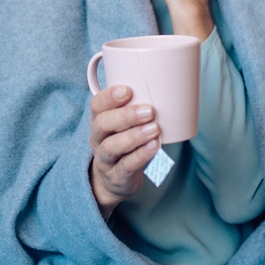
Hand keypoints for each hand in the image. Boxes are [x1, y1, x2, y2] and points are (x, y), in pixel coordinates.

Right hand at [89, 85, 158, 216]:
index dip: (109, 97)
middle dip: (126, 115)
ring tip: (154, 129)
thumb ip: (137, 106)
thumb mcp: (125, 123)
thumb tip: (167, 85)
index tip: (128, 90)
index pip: (96, 105)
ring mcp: (105, 158)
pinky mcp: (116, 176)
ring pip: (112, 146)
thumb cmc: (124, 141)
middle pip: (102, 124)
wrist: (115, 178)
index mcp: (99, 119)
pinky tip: (154, 146)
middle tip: (149, 111)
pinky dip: (141, 155)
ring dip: (134, 136)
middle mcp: (98, 138)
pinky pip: (126, 165)